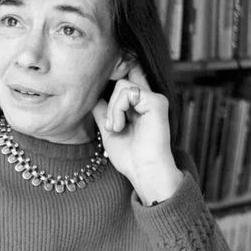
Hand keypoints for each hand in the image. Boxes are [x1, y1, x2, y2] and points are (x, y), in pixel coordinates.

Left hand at [91, 64, 181, 204]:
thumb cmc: (129, 157)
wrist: (143, 171)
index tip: (100, 91)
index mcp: (139, 105)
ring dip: (112, 108)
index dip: (113, 79)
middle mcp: (148, 99)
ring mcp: (154, 99)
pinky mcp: (157, 102)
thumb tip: (93, 96)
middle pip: (121, 80)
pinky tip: (119, 126)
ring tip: (115, 128)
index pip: (126, 80)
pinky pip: (128, 92)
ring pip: (122, 85)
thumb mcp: (109, 130)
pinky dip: (117, 109)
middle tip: (111, 126)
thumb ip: (103, 112)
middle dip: (109, 101)